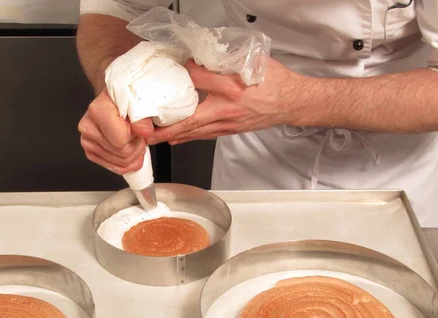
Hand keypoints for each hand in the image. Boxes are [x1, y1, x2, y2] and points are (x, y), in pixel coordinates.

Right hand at [78, 89, 153, 173]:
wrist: (117, 100)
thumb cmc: (128, 100)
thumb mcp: (140, 102)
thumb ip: (144, 117)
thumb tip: (146, 131)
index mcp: (98, 110)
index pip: (121, 139)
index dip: (137, 136)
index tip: (141, 126)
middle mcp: (87, 126)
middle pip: (122, 153)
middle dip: (137, 146)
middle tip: (139, 134)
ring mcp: (87, 141)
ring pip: (120, 163)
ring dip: (133, 154)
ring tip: (134, 139)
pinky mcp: (90, 152)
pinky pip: (115, 168)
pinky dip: (128, 163)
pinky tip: (130, 149)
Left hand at [147, 58, 298, 144]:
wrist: (291, 102)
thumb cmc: (274, 81)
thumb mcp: (252, 62)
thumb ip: (224, 60)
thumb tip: (198, 59)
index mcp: (233, 87)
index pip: (199, 79)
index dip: (185, 72)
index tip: (177, 68)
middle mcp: (228, 109)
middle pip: (190, 120)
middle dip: (166, 128)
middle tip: (146, 131)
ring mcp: (228, 123)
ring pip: (195, 132)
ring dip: (173, 136)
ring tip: (154, 138)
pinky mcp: (230, 130)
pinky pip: (204, 136)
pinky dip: (188, 137)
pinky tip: (176, 139)